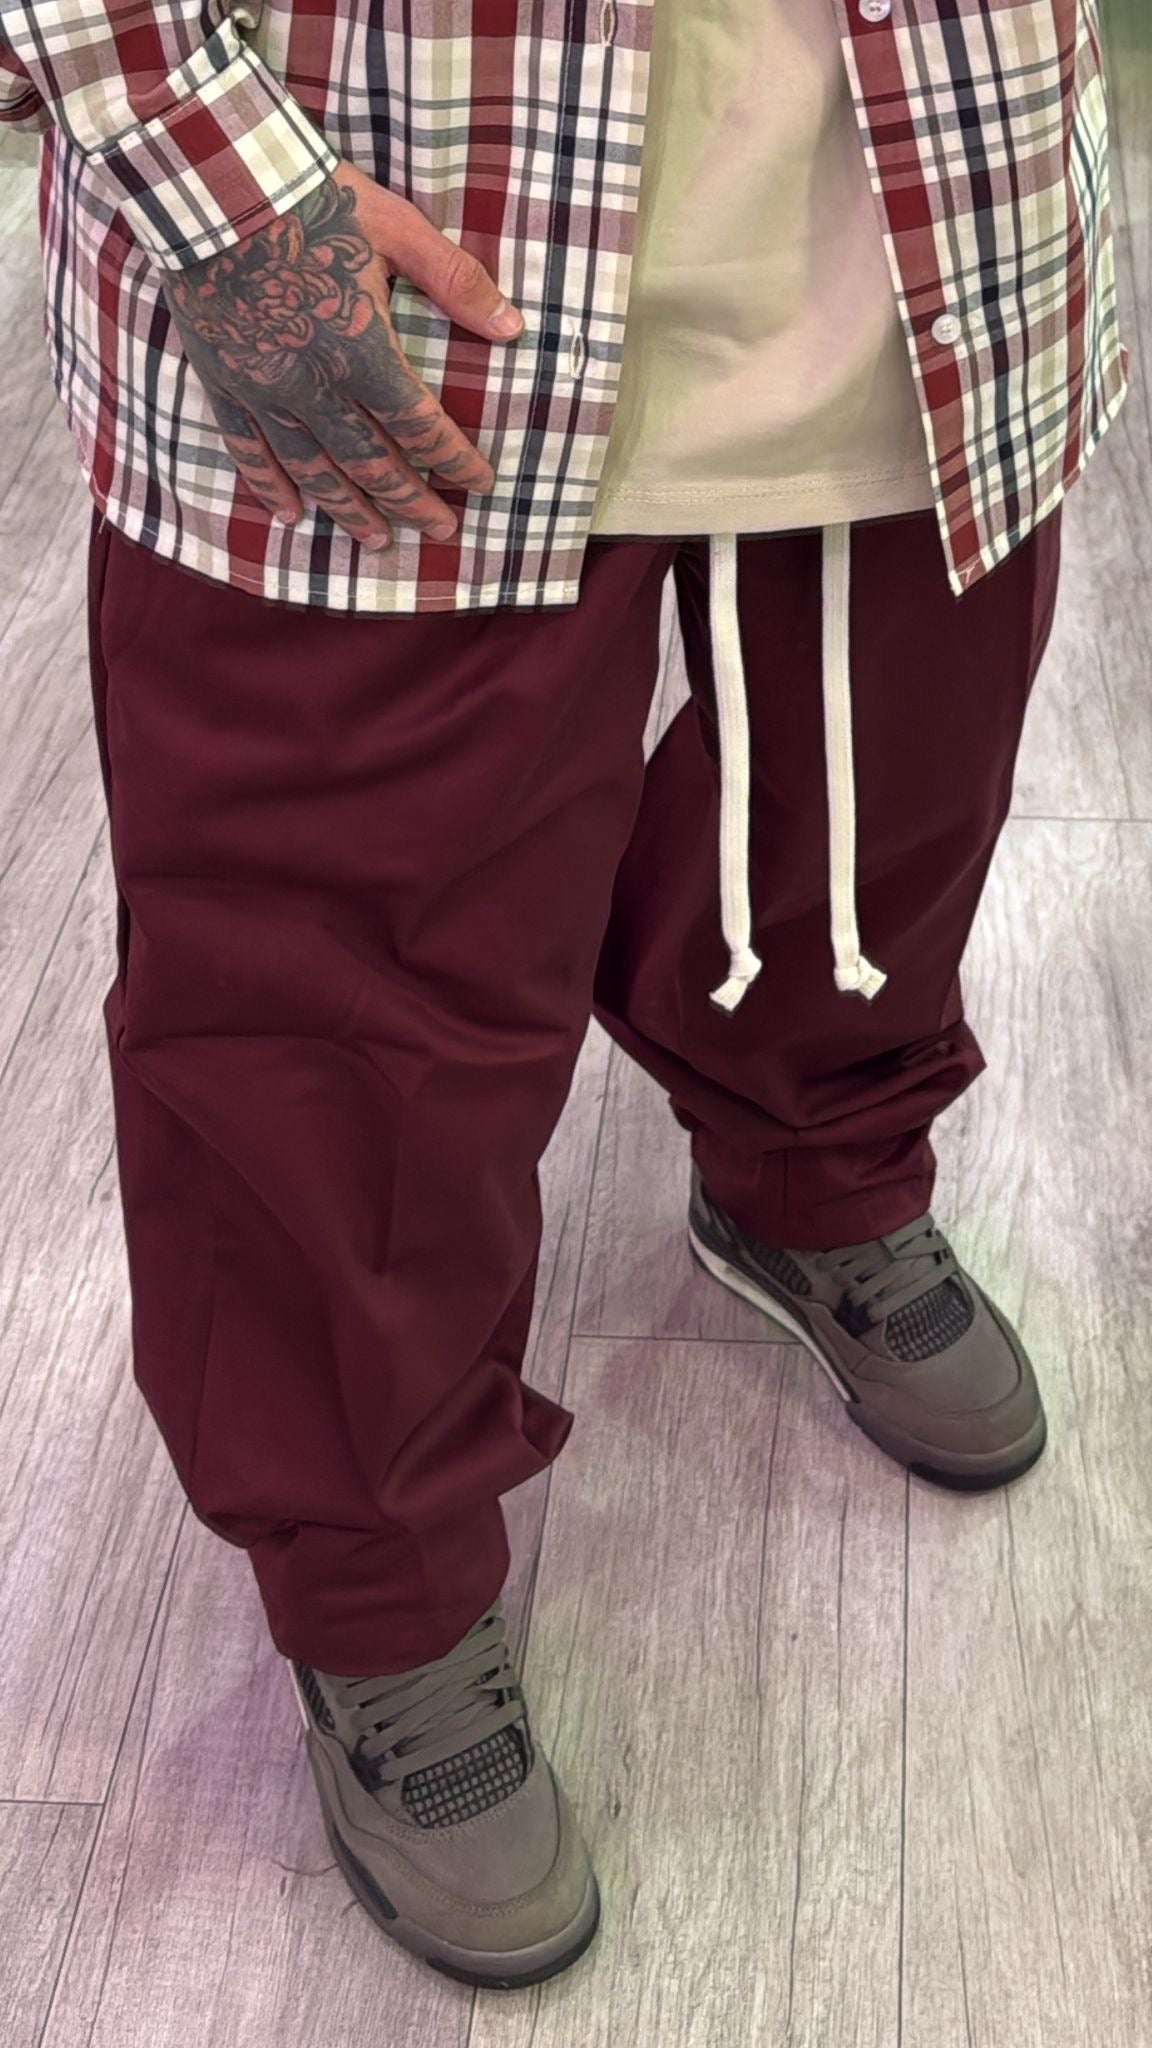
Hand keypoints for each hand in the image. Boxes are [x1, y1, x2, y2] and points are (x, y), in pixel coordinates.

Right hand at [162, 162, 523, 549]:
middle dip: (411, 501)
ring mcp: (264, 390)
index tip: (480, 483)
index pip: (421, 427)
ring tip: (376, 539)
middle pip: (371, 464)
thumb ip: (456, 281)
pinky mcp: (224, 382)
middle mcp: (314, 386)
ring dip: (349, 510)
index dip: (454, 461)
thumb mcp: (397, 228)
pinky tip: (290, 514)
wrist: (214, 181)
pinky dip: (271, 485)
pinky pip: (248, 449)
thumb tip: (512, 327)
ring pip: (313, 470)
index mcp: (362, 352)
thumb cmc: (312, 198)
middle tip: (440, 530)